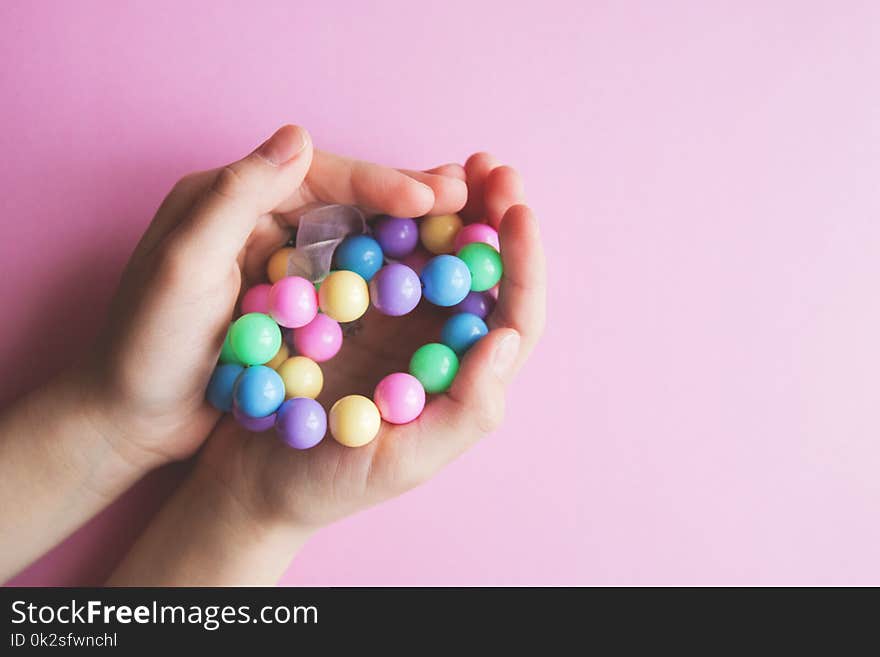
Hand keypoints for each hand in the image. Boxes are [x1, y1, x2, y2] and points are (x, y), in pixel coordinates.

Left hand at [86, 125, 467, 472]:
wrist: (129, 417)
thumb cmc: (147, 344)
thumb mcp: (185, 265)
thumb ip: (236, 195)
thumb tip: (299, 134)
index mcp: (228, 198)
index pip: (317, 176)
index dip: (379, 181)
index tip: (435, 193)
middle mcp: (256, 221)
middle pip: (345, 201)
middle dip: (407, 199)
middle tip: (470, 197)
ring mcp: (275, 263)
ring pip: (354, 237)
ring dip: (408, 233)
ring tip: (464, 229)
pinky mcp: (289, 303)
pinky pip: (349, 278)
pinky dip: (389, 274)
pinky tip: (428, 278)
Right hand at [197, 153, 545, 531]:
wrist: (250, 481)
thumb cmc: (329, 484)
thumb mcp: (403, 461)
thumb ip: (466, 410)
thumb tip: (506, 337)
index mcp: (462, 378)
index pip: (514, 314)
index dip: (523, 262)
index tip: (518, 212)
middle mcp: (437, 344)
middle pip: (479, 272)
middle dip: (493, 215)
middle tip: (490, 166)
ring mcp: (392, 322)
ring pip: (432, 254)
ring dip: (446, 207)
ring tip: (454, 166)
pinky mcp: (347, 308)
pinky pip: (376, 255)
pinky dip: (388, 220)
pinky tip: (389, 191)